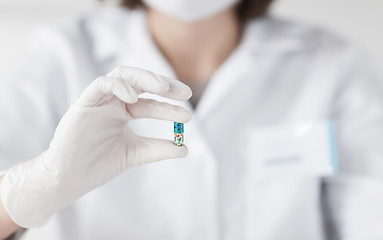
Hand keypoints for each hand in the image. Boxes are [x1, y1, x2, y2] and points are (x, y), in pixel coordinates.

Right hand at [0, 66, 191, 227]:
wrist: (71, 179)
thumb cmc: (99, 164)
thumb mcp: (136, 153)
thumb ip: (158, 149)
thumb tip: (185, 148)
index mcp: (124, 112)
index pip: (151, 100)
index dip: (169, 103)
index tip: (188, 112)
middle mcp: (114, 102)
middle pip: (141, 82)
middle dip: (163, 84)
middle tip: (185, 93)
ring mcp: (99, 100)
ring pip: (123, 75)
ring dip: (145, 78)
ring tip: (164, 88)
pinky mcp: (83, 103)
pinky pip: (100, 85)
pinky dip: (118, 86)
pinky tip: (134, 98)